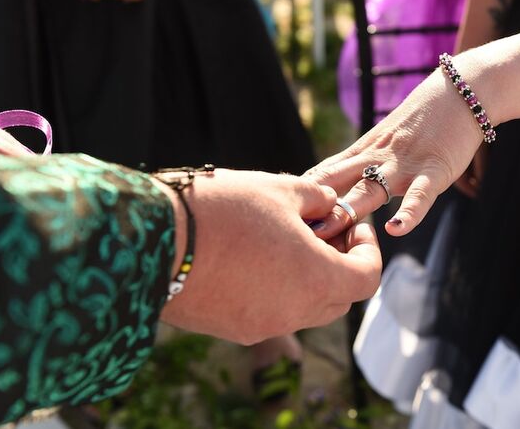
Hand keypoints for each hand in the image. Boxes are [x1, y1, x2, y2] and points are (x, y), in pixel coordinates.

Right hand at [159, 170, 381, 344]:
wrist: (151, 239)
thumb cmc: (223, 209)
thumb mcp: (280, 190)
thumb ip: (316, 199)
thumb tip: (328, 205)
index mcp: (316, 280)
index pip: (367, 278)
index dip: (368, 248)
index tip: (351, 223)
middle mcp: (293, 313)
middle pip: (338, 297)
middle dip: (339, 263)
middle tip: (323, 229)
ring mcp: (260, 326)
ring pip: (303, 308)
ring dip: (306, 278)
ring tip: (283, 239)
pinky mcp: (229, 329)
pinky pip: (268, 312)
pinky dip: (274, 290)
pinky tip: (251, 257)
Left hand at [305, 55, 485, 238]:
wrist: (461, 91)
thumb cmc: (422, 121)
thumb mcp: (383, 142)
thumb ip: (359, 166)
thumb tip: (332, 192)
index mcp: (361, 153)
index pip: (321, 175)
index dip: (297, 195)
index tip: (273, 214)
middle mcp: (376, 158)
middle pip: (336, 183)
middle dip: (312, 207)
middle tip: (288, 228)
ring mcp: (404, 165)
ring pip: (370, 188)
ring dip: (347, 209)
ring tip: (327, 230)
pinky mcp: (434, 169)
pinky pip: (420, 195)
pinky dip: (409, 213)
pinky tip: (396, 229)